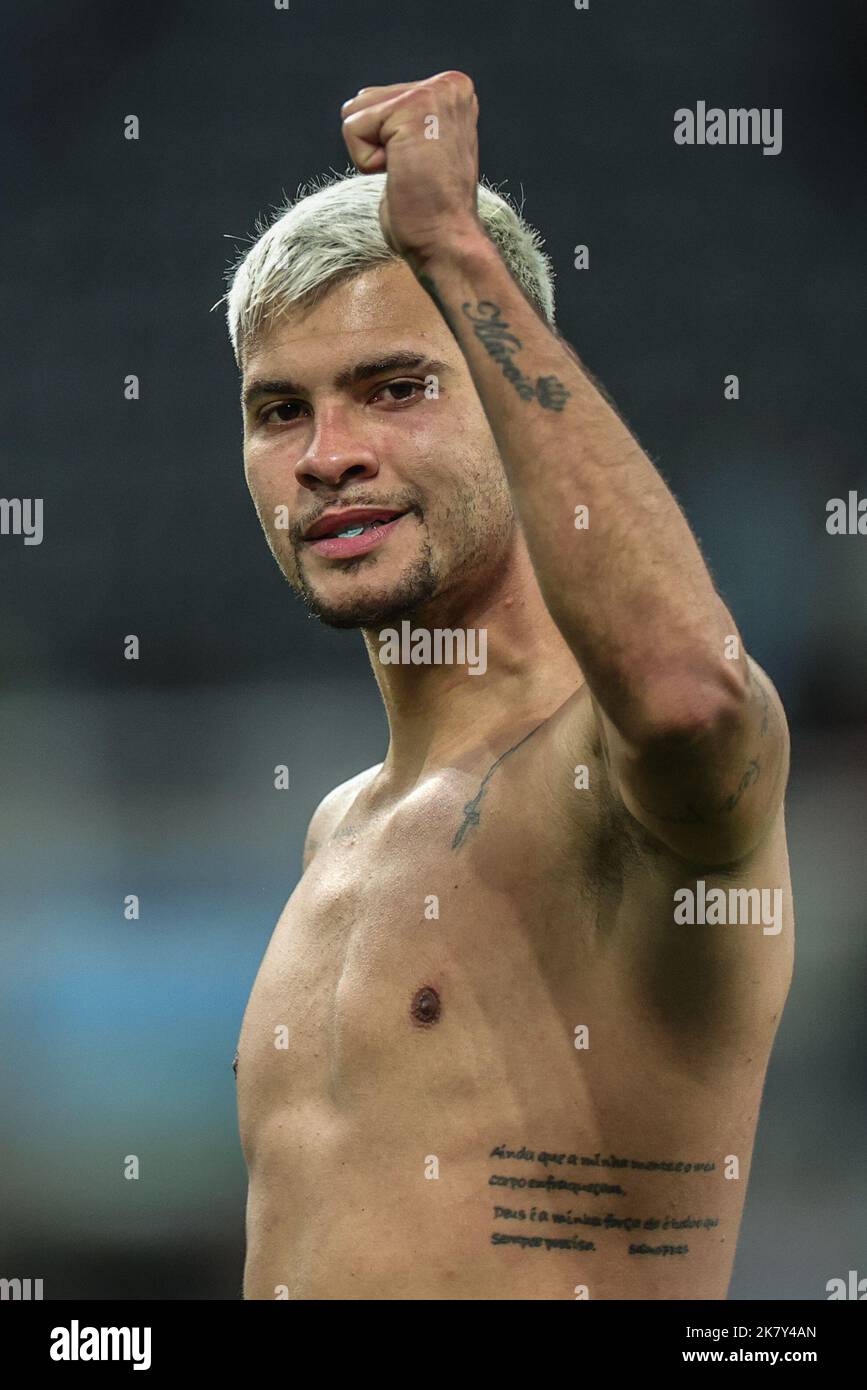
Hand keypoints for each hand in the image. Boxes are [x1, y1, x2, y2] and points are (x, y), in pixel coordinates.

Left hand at [340, 71, 482, 270]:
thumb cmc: (429, 211)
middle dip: (375, 145)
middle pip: (363, 101)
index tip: (419, 168)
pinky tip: (401, 174)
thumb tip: (361, 100)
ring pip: (356, 112)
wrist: (446, 241)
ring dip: (370, 154)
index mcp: (452, 92)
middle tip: (412, 173)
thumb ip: (400, 121)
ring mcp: (432, 93)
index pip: (378, 100)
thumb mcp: (418, 150)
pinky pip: (353, 129)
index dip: (385, 144)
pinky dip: (366, 162)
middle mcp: (448, 85)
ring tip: (408, 173)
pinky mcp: (412, 108)